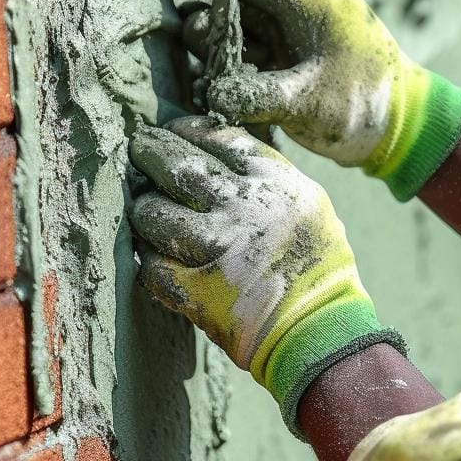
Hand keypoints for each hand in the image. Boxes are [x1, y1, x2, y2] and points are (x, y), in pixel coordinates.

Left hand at [129, 115, 403, 425]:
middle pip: (179, 166)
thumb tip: (217, 156)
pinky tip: (157, 259)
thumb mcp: (309, 209)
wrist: (321, 331)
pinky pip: (151, 265)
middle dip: (151, 154)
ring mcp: (218, 249)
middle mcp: (246, 209)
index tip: (173, 130)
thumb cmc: (320, 271)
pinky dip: (150, 262)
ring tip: (146, 211)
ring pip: (154, 214)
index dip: (189, 131)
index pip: (220, 140)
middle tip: (139, 151)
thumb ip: (269, 181)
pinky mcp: (196, 289)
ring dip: (144, 212)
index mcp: (278, 184)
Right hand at [163, 0, 460, 200]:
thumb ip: (261, 97)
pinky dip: (235, 45)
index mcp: (319, 4)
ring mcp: (305, 33)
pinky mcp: (300, 57)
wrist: (404, 130)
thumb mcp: (311, 104)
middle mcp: (310, 10)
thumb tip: (215, 95)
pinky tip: (209, 52)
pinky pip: (260, 41)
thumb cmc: (366, 110)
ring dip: (220, 20)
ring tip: (193, 34)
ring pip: (252, 14)